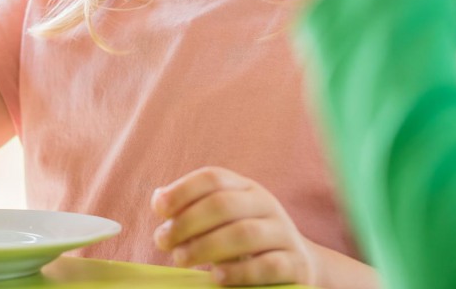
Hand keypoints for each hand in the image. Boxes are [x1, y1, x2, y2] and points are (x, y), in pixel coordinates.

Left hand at [152, 167, 314, 285]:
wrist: (297, 264)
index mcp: (246, 188)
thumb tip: (159, 198)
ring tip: (181, 259)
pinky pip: (268, 265)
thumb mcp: (222, 219)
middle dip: (187, 222)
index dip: (183, 190)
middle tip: (163, 242)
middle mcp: (266, 204)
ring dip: (206, 247)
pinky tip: (217, 277)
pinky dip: (239, 272)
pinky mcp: (295, 264)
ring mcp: (283, 233)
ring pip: (244, 234)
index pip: (213, 178)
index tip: (159, 209)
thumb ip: (192, 209)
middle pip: (224, 204)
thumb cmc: (244, 242)